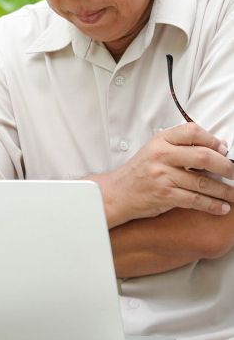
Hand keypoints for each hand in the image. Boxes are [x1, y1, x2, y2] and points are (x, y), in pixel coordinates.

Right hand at [91, 123, 233, 227]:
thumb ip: (180, 147)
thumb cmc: (139, 172)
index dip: (213, 140)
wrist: (117, 192)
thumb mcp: (154, 151)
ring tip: (233, 194)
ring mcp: (162, 175)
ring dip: (224, 191)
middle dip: (226, 166)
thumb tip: (216, 147)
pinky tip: (221, 207)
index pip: (192, 131)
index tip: (224, 150)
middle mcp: (161, 155)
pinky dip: (212, 205)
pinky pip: (195, 200)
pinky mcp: (164, 194)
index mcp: (160, 141)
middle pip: (203, 156)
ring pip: (203, 182)